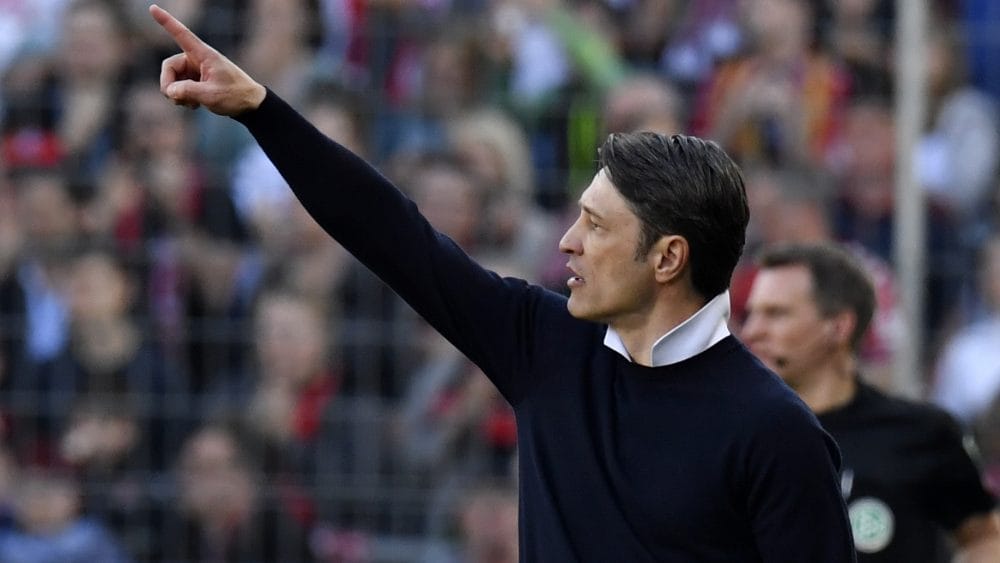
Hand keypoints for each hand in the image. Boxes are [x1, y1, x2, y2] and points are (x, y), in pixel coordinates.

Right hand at [149, 4, 265, 115]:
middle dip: (168, 85)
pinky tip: (195, 105)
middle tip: (176, 99)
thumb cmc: (235, 96)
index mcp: (204, 55)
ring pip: (172, 80)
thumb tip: (170, 91)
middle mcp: (197, 59)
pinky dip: (183, 98)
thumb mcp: (211, 95)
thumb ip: (188, 91)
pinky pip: (179, 88)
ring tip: (192, 104)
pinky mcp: (196, 81)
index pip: (182, 35)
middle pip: (169, 67)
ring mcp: (195, 71)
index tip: (153, 8)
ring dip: (177, 94)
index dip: (166, 22)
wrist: (250, 105)